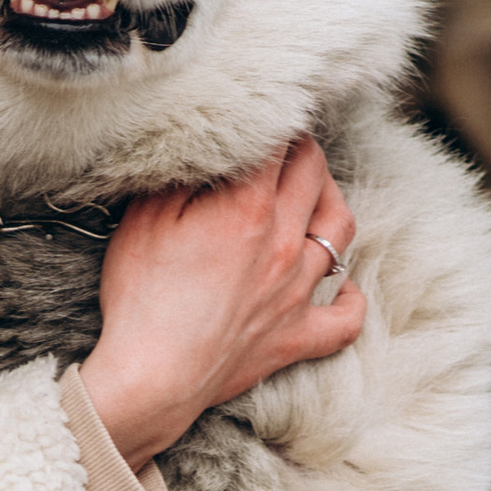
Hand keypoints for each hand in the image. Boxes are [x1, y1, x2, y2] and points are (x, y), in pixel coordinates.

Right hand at [77, 139, 362, 469]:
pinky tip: (339, 285)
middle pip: (315, 175)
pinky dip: (350, 297)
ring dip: (331, 202)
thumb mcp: (144, 220)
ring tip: (314, 194)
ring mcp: (298, 292)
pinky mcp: (297, 336)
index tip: (264, 112)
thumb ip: (183, 178)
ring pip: (341, 231)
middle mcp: (285, 244)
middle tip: (285, 143)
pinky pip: (347, 317)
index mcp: (248, 209)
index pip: (278, 144)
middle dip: (303, 150)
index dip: (273, 121)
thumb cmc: (140, 298)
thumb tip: (208, 148)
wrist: (152, 378)